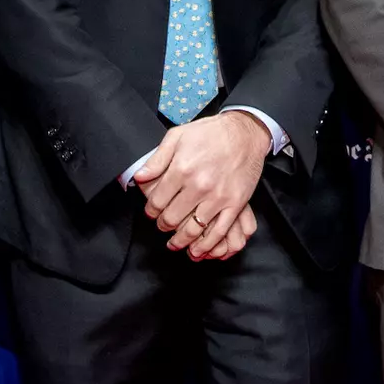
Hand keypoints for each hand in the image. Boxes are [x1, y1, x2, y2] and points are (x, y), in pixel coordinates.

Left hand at [134, 111, 269, 259]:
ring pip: (193, 229)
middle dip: (163, 225)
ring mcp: (218, 197)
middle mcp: (198, 185)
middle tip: (162, 225)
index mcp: (182, 169)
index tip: (151, 212)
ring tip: (174, 243)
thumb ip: (157, 159)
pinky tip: (197, 250)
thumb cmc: (210, 133)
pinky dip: (206, 246)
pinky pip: (219, 232)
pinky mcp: (235, 204)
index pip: (158, 200)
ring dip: (180, 241)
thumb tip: (139, 177)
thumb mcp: (178, 136)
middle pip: (172, 217)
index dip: (151, 210)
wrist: (244, 133)